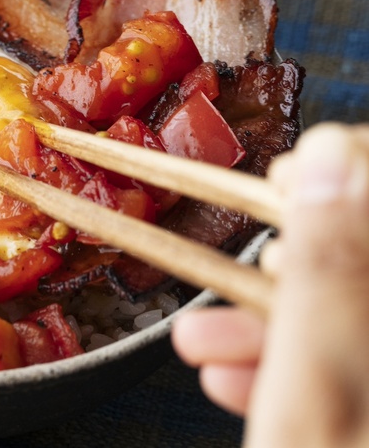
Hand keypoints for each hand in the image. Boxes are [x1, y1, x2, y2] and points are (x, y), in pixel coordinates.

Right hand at [172, 123, 368, 446]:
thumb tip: (327, 157)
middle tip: (234, 269)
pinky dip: (286, 363)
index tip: (283, 176)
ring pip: (340, 306)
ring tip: (200, 342)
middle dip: (282, 260)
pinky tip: (235, 379)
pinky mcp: (363, 396)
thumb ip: (325, 272)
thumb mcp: (313, 388)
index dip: (340, 169)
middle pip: (355, 246)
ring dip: (264, 320)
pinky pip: (338, 353)